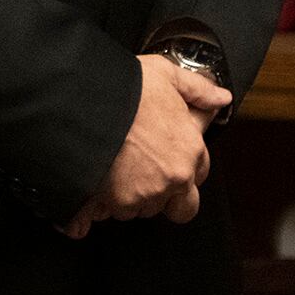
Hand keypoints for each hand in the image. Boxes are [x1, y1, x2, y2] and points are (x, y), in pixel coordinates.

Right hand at [63, 56, 229, 239]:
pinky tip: (76, 203)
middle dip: (165, 196)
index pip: (201, 173)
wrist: (74, 98)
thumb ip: (198, 89)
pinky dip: (81, 216)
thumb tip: (220, 98)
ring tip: (105, 170)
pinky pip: (90, 221)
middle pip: (180, 208)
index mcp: (188, 151)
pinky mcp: (103, 204)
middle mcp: (168, 179)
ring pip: (136, 210)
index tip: (166, 156)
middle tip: (142, 175)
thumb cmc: (120, 87)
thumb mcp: (164, 74)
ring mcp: (136, 195)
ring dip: (124, 197)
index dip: (184, 165)